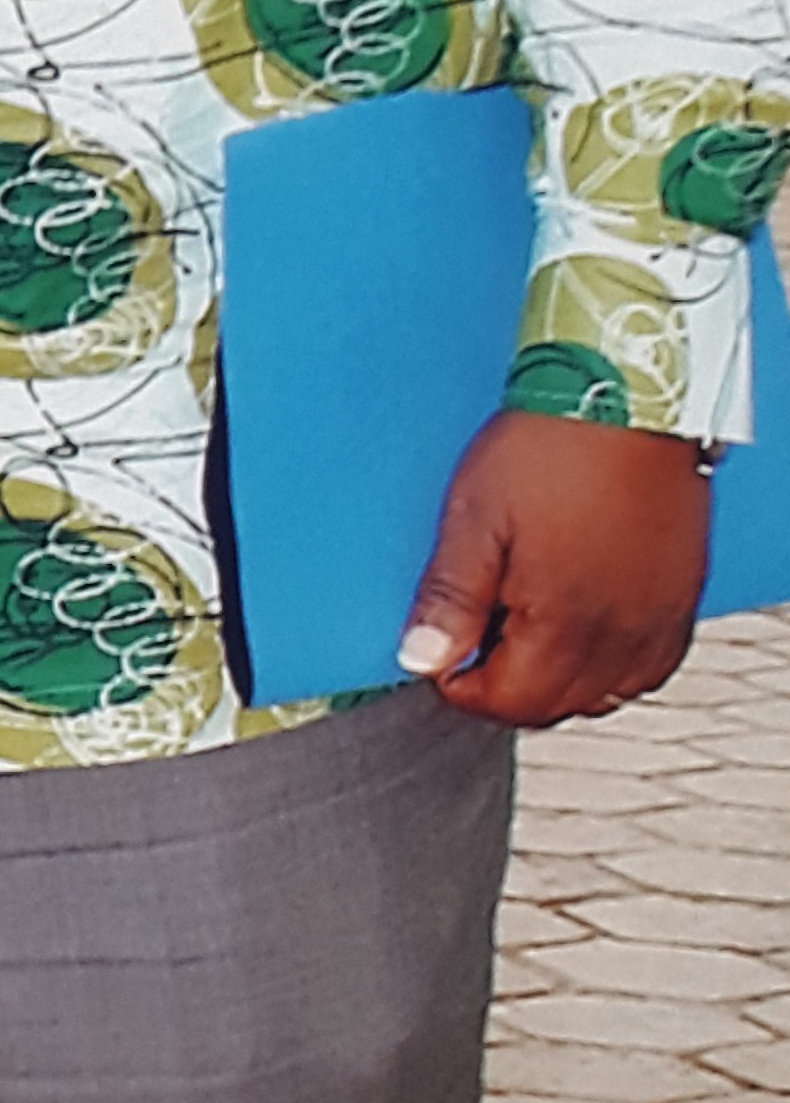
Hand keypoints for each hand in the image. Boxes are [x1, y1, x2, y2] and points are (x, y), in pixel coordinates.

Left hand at [399, 410, 711, 726]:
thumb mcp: (475, 517)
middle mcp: (619, 635)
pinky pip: (648, 667)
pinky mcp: (681, 600)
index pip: (504, 701)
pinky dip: (612, 664)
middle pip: (551, 706)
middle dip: (505, 684)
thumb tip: (421, 659)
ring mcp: (657, 620)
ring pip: (601, 695)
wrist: (628, 396)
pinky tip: (584, 625)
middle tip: (481, 630)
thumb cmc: (552, 444)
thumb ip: (449, 598)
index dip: (460, 682)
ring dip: (558, 678)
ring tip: (529, 622)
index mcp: (563, 623)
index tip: (444, 647)